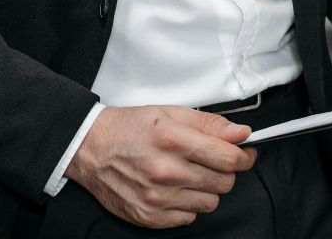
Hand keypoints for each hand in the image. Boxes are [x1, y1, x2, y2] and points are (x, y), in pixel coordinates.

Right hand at [64, 105, 256, 227]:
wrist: (88, 148)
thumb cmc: (127, 128)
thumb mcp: (168, 113)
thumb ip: (208, 123)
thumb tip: (241, 133)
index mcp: (173, 140)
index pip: (229, 158)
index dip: (243, 156)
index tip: (243, 154)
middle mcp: (166, 170)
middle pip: (224, 182)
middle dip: (223, 172)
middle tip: (209, 162)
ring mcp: (157, 197)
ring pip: (210, 203)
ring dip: (205, 190)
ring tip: (187, 175)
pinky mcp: (149, 216)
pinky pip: (189, 219)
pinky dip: (186, 206)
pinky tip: (173, 190)